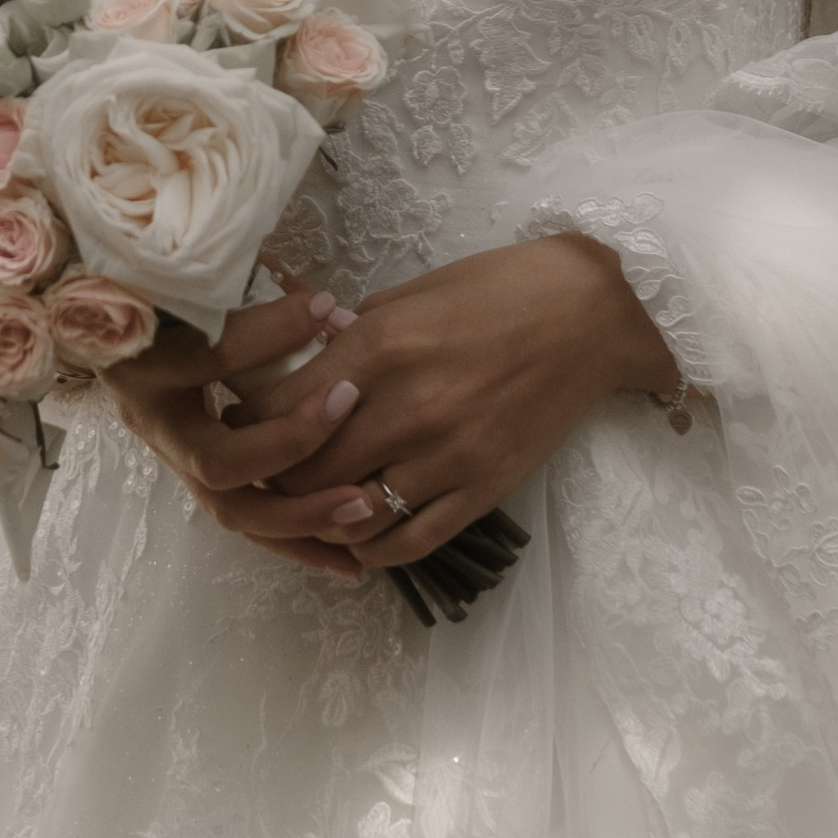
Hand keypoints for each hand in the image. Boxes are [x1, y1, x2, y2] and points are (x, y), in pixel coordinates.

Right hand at [106, 280, 377, 575]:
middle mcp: (152, 419)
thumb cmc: (151, 284)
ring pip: (231, 510)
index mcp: (140, 360)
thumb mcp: (188, 275)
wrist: (99, 313)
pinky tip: (350, 558)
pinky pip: (245, 521)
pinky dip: (297, 541)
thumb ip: (247, 286)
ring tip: (365, 505)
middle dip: (291, 443)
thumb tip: (333, 315)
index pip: (205, 356)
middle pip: (217, 461)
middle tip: (347, 404)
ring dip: (302, 516)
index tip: (326, 306)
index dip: (268, 335)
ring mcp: (172, 456)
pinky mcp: (195, 477)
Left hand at [268, 233, 684, 570]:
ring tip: (312, 504)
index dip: (250, 424)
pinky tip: (361, 535)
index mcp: (377, 347)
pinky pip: (410, 542)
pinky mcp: (482, 490)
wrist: (591, 317)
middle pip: (304, 473)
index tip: (246, 424)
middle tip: (269, 471)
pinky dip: (372, 548)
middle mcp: (404, 408)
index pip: (279, 410)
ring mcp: (445, 456)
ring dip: (320, 516)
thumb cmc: (499, 289)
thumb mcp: (410, 294)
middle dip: (276, 476)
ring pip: (350, 516)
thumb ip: (351, 334)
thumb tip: (304, 359)